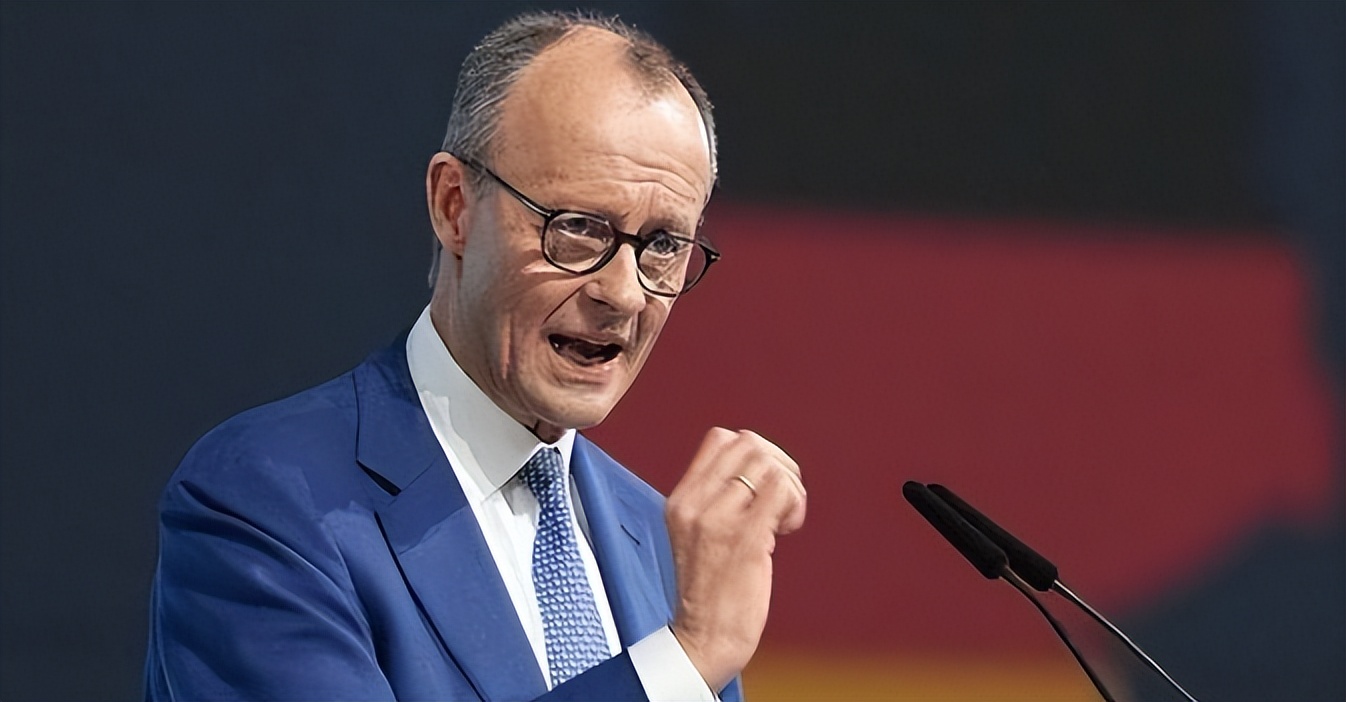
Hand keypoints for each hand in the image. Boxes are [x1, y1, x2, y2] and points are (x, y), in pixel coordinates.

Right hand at [665, 428, 806, 690]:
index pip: (721, 439)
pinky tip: (787, 529)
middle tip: (783, 502)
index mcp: (681, 500)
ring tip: (784, 519)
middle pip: (750, 444)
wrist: (704, 640)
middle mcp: (695, 504)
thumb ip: (718, 501)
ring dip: (790, 488)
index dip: (755, 453)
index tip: (764, 486)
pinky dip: (795, 505)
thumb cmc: (711, 593)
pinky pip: (780, 491)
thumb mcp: (698, 534)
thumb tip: (762, 471)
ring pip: (769, 464)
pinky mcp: (745, 539)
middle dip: (779, 466)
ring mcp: (718, 520)